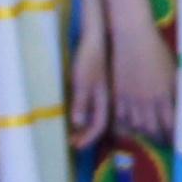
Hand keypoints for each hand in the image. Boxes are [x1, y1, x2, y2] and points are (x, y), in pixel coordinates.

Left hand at [66, 22, 109, 149]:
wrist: (99, 35)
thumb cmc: (90, 57)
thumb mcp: (82, 80)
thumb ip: (81, 102)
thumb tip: (78, 123)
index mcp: (105, 99)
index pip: (98, 126)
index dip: (86, 138)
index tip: (74, 145)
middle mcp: (109, 98)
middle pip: (101, 123)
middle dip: (87, 135)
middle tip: (73, 141)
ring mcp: (107, 92)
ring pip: (102, 115)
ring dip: (88, 126)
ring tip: (75, 131)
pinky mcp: (104, 85)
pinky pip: (100, 106)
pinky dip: (90, 114)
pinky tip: (82, 112)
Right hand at [111, 24, 177, 139]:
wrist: (132, 38)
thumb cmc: (157, 51)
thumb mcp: (173, 71)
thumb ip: (178, 91)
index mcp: (163, 96)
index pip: (171, 125)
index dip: (175, 136)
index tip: (179, 140)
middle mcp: (146, 102)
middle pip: (153, 130)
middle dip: (161, 139)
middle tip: (166, 142)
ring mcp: (129, 100)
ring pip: (137, 126)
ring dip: (145, 133)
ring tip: (151, 135)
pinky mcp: (117, 95)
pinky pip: (121, 117)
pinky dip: (128, 125)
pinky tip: (134, 125)